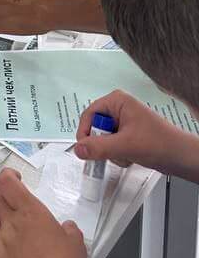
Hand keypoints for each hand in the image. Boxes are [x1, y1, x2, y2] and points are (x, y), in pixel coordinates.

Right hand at [75, 90, 191, 172]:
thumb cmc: (158, 143)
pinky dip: (117, 154)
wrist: (180, 157)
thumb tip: (77, 149)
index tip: (85, 150)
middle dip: (102, 144)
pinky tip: (130, 157)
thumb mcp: (125, 146)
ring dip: (111, 151)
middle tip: (112, 153)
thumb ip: (99, 147)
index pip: (89, 114)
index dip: (85, 133)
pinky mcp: (127, 134)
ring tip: (126, 155)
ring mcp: (123, 122)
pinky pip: (112, 145)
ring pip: (103, 139)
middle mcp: (118, 108)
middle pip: (95, 127)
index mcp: (117, 101)